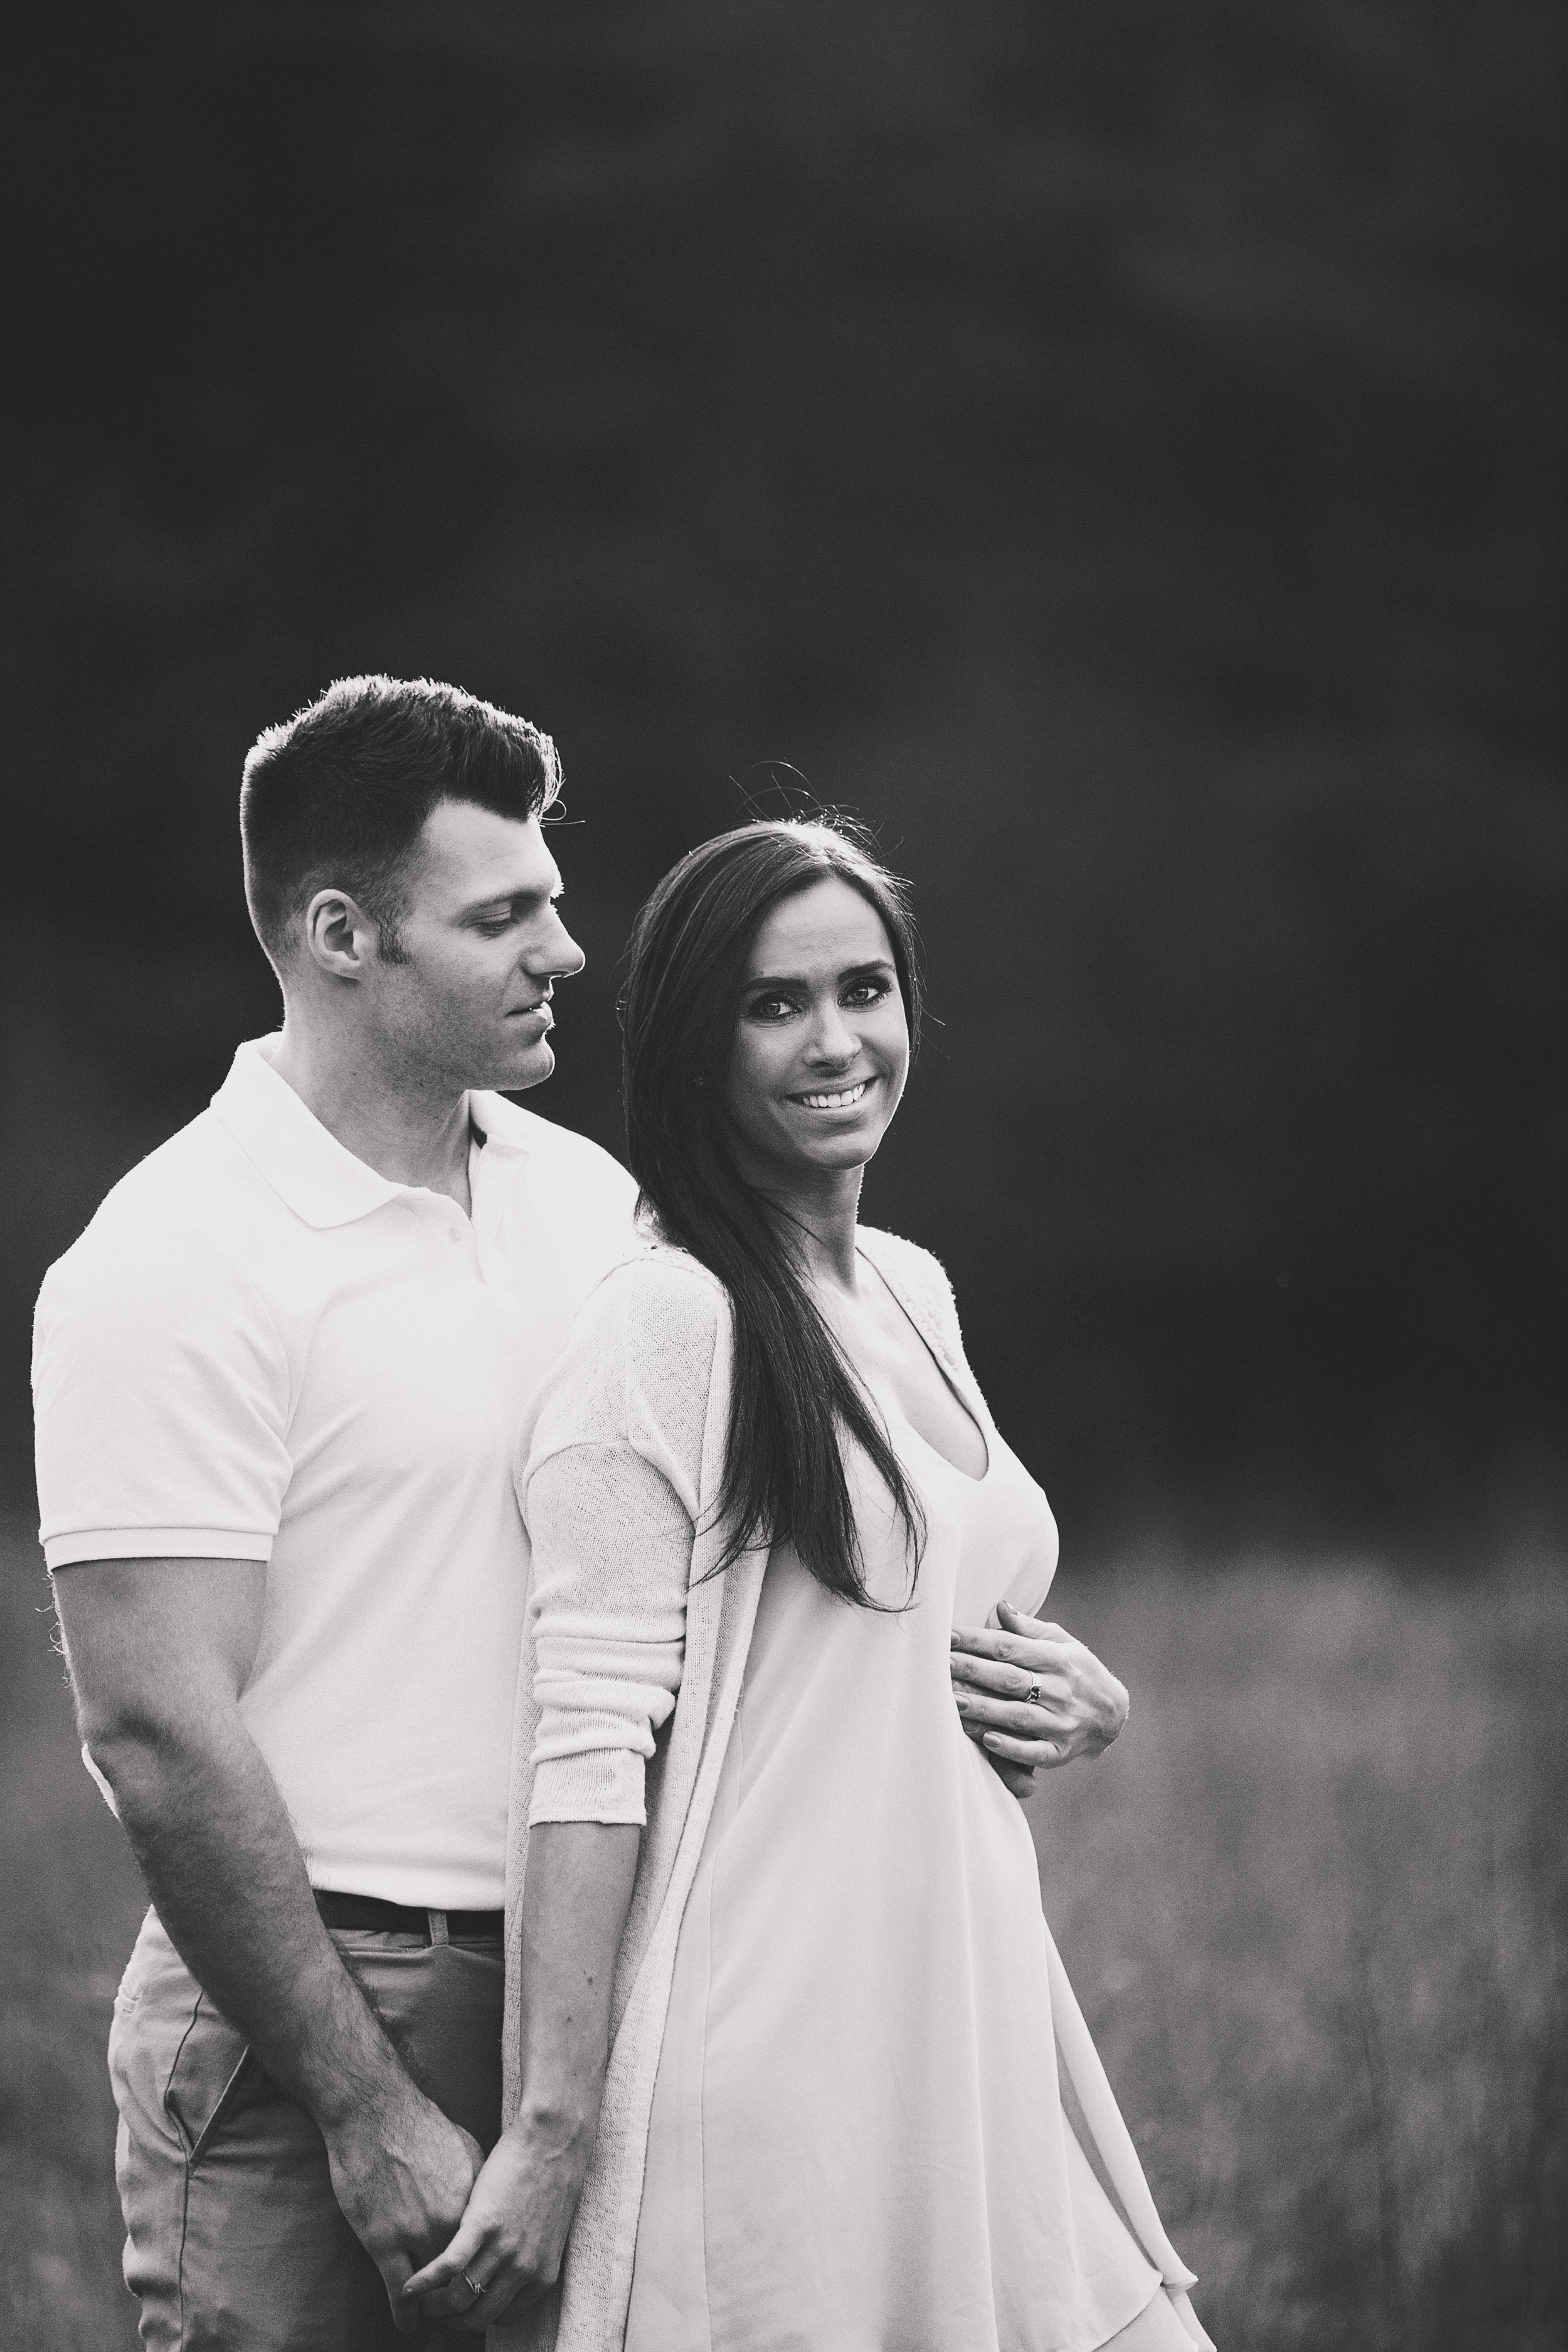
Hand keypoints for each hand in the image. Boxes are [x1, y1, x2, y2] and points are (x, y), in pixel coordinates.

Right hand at [323, 2085, 483, 2331]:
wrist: (375, 2112)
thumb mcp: (466, 2151)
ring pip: (434, 2293)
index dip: (486, 2273)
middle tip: (462, 2316)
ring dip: (435, 2313)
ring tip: (435, 2324)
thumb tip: (488, 2207)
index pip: (486, 2254)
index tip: (485, 2287)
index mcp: (473, 2203)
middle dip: (464, 2300)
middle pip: (464, 2278)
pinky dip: (406, 2315)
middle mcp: (451, 2224)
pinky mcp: (384, 2243)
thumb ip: (478, 2186)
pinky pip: (400, 2293)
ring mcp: (417, 2235)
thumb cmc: (420, 2125)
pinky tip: (408, 2326)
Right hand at [401, 2106, 594, 2330]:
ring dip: (433, 2306)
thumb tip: (499, 2276)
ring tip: (417, 2299)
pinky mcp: (481, 2223)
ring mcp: (503, 2248)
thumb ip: (523, 2260)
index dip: (476, 2317)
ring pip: (459, 2299)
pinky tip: (409, 2286)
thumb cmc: (548, 2178)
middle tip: (432, 2311)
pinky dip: (423, 2282)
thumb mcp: (544, 2232)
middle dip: (450, 2320)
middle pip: (477, 2316)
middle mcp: (523, 2269)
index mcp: (541, 2275)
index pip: (501, 2317)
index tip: (460, 2309)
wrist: (552, 2137)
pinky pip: (447, 2267)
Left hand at [950, 1602, 1128, 1775]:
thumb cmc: (1078, 1671)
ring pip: (1018, 1715)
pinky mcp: (1061, 1751)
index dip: (978, 1640)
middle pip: (1009, 1679)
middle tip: (941, 1666)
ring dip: (984, 1709)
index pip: (1010, 1647)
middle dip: (973, 1671)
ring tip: (953, 1701)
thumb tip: (1000, 1606)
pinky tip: (987, 1740)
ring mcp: (1061, 1722)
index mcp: (1058, 1659)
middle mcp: (1060, 1690)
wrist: (1114, 1714)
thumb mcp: (1062, 1642)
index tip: (948, 1636)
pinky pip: (1035, 1752)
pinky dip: (1012, 1748)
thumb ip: (1028, 1629)